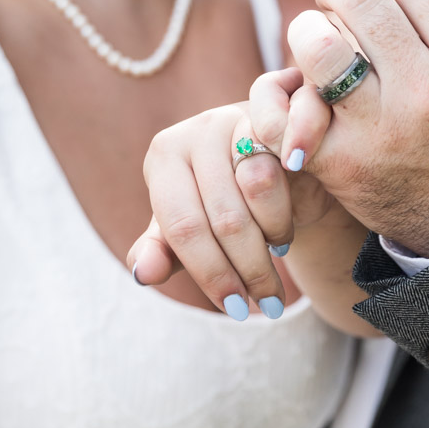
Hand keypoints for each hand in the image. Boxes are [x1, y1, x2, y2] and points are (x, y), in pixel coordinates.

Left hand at [129, 103, 340, 316]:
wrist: (271, 157)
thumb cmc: (220, 198)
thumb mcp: (188, 226)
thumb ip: (162, 251)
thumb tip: (143, 275)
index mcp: (164, 157)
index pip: (183, 226)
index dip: (211, 273)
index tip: (236, 310)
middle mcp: (196, 131)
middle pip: (223, 217)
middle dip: (248, 269)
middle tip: (267, 303)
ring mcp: (236, 118)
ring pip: (256, 190)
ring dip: (271, 238)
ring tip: (274, 257)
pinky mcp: (276, 117)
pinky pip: (285, 167)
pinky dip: (286, 212)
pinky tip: (284, 233)